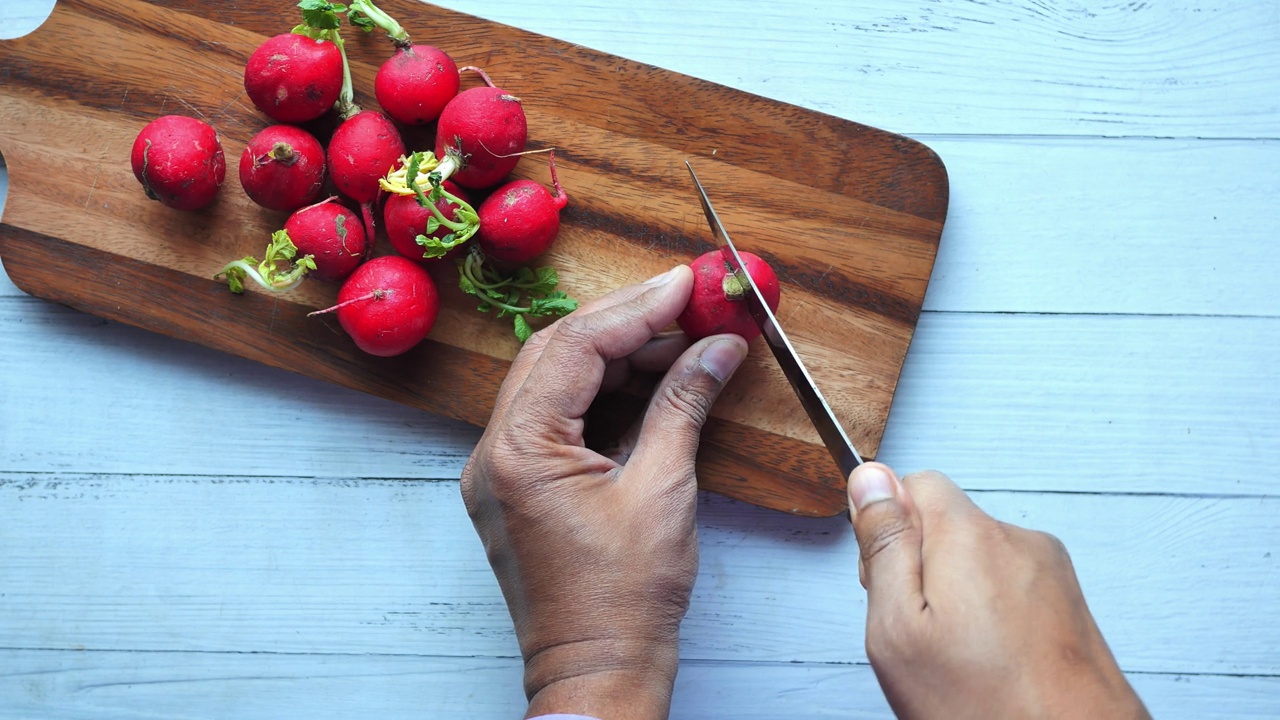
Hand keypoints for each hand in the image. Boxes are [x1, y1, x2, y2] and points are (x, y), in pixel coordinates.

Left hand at [461, 266, 748, 719]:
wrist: (597, 672)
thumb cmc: (624, 600)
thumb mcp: (663, 490)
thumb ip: (683, 406)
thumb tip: (715, 348)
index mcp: (519, 450)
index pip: (576, 348)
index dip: (637, 309)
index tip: (685, 285)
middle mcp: (494, 452)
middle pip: (556, 353)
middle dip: (624, 322)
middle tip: (686, 301)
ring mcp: (500, 469)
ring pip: (553, 380)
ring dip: (614, 354)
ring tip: (679, 336)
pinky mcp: (518, 485)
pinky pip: (554, 415)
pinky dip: (600, 391)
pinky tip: (648, 376)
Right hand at [847, 463, 1149, 719]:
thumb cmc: (987, 708)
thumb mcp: (897, 627)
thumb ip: (883, 544)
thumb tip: (871, 480)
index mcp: (971, 535)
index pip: (913, 483)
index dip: (888, 531)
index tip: (887, 581)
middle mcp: (1019, 541)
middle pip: (946, 525)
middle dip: (923, 569)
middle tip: (921, 633)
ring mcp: (1051, 574)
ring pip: (978, 561)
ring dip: (959, 598)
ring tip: (959, 656)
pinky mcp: (1069, 606)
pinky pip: (1012, 590)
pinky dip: (993, 618)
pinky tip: (990, 663)